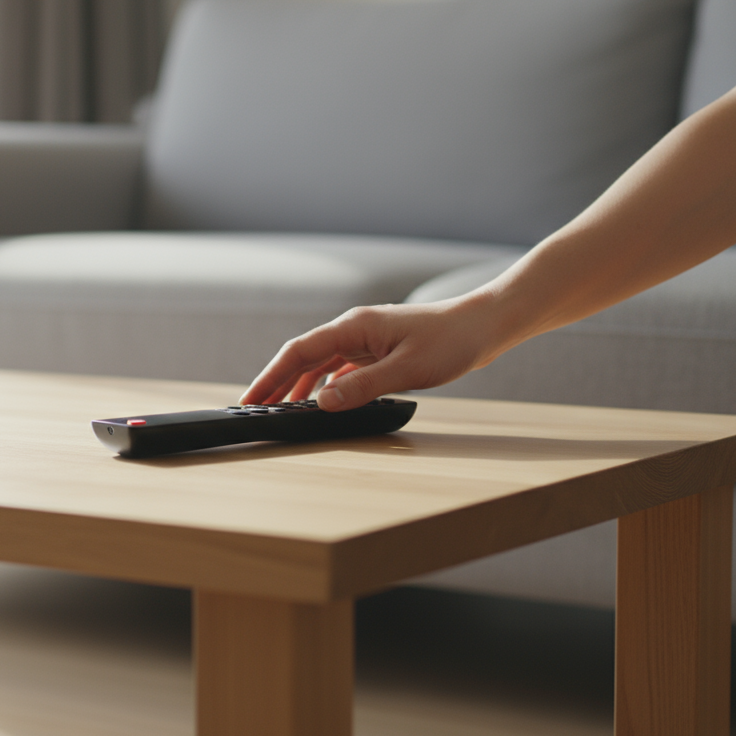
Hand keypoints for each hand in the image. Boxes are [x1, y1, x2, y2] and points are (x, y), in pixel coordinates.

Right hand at [239, 297, 505, 410]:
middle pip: (303, 357)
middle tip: (254, 408)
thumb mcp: (407, 369)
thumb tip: (323, 403)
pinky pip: (341, 369)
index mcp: (353, 327)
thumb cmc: (451, 340)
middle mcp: (354, 330)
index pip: (299, 352)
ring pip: (320, 364)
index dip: (271, 376)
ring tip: (281, 411)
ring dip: (299, 386)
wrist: (484, 325)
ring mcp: (366, 340)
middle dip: (276, 383)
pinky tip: (321, 403)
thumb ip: (362, 387)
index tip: (251, 398)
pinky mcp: (378, 351)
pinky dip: (325, 386)